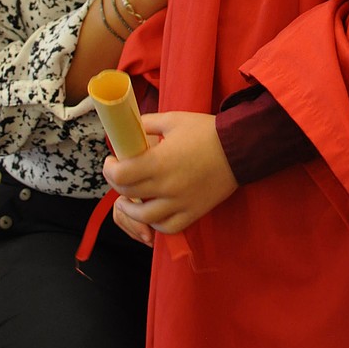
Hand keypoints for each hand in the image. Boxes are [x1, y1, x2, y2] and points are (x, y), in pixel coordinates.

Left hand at [104, 110, 237, 242]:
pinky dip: (155, 224)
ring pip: (144, 217)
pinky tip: (152, 213)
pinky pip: (168, 228)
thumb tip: (128, 130)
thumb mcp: (173, 119)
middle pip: (128, 193)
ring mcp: (180, 203)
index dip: (109, 169)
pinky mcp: (193, 212)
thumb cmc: (205, 131)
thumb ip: (146, 124)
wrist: (239, 147)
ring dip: (130, 209)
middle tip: (118, 174)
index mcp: (159, 162)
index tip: (111, 161)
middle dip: (117, 183)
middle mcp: (166, 186)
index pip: (120, 175)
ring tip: (127, 200)